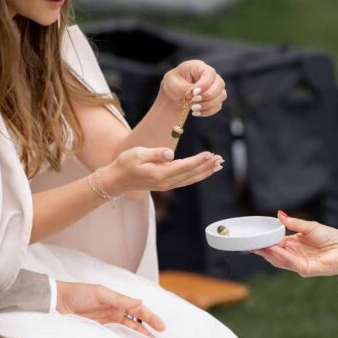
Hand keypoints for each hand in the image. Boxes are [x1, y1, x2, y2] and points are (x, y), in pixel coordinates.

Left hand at [56, 281, 165, 337]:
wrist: (58, 302)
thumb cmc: (78, 293)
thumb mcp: (100, 293)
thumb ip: (119, 299)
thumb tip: (138, 302)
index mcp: (117, 300)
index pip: (138, 309)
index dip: (151, 318)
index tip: (161, 327)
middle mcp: (114, 310)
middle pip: (136, 321)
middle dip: (148, 330)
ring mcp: (107, 321)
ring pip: (128, 330)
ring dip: (138, 337)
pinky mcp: (99, 329)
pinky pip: (115, 335)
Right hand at [101, 146, 222, 195]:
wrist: (116, 180)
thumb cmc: (125, 164)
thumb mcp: (138, 154)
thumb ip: (155, 153)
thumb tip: (170, 153)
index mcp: (160, 174)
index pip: (184, 166)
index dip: (198, 160)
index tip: (209, 154)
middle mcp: (166, 182)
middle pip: (191, 174)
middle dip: (207, 166)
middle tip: (221, 159)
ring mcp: (166, 185)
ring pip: (190, 179)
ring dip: (205, 172)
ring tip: (218, 165)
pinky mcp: (166, 184)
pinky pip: (185, 180)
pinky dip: (197, 175)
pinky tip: (204, 171)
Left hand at [158, 60, 226, 117]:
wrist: (173, 94)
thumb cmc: (173, 84)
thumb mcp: (173, 83)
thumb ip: (185, 88)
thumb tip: (195, 95)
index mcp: (199, 67)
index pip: (210, 73)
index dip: (204, 84)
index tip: (194, 93)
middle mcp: (210, 76)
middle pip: (220, 84)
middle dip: (208, 95)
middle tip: (193, 100)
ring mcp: (214, 87)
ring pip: (221, 95)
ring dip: (208, 104)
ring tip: (193, 108)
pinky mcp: (215, 98)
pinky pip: (218, 106)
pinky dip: (208, 111)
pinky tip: (196, 112)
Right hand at [250, 212, 337, 278]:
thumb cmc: (332, 238)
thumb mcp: (309, 227)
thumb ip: (293, 223)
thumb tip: (278, 214)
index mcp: (294, 244)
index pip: (275, 243)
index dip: (264, 241)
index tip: (252, 238)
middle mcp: (294, 254)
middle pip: (273, 253)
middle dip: (261, 249)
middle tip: (249, 243)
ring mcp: (298, 263)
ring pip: (278, 260)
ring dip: (268, 253)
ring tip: (257, 246)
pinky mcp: (305, 269)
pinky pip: (290, 263)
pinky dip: (281, 256)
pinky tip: (273, 249)